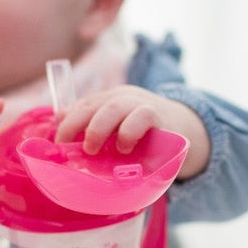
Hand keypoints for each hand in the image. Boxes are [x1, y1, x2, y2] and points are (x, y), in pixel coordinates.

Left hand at [54, 85, 209, 177]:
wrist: (190, 129)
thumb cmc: (148, 136)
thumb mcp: (120, 133)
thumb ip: (96, 131)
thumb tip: (62, 126)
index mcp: (111, 100)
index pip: (83, 105)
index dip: (67, 123)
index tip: (57, 143)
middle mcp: (124, 98)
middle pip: (92, 104)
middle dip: (74, 125)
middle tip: (67, 147)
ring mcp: (141, 104)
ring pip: (113, 107)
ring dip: (97, 128)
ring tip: (90, 150)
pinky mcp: (159, 116)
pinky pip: (141, 117)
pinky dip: (128, 132)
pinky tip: (123, 147)